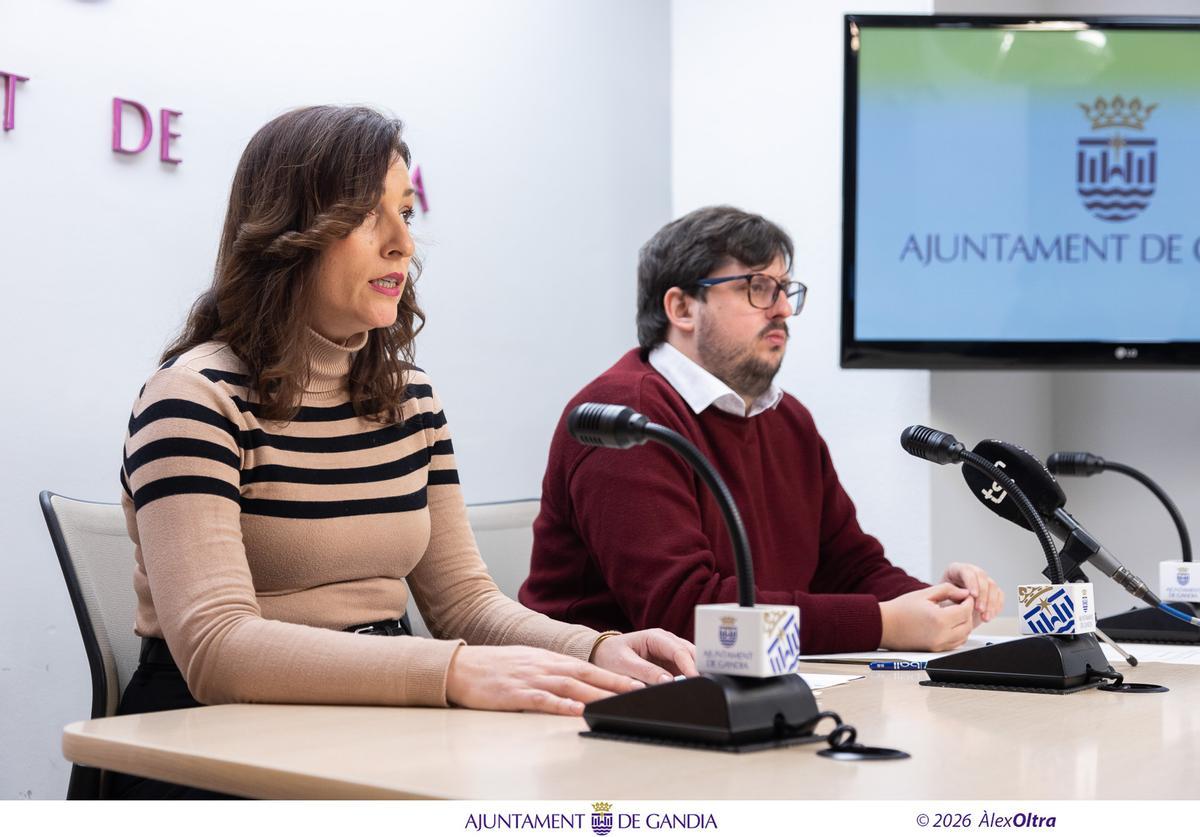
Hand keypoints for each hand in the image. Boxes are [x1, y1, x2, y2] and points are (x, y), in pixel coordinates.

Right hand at [445, 645, 646, 715]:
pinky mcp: (514, 694)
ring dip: (595, 695)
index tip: (637, 684)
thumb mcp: (528, 661)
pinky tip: (575, 711)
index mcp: (548, 659)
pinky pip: (541, 699)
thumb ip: (552, 669)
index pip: (588, 667)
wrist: (461, 667)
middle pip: (585, 675)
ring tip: (617, 703)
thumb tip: (577, 679)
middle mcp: (544, 666)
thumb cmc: (494, 667)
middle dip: (614, 684)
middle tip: (639, 693)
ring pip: (569, 687)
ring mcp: (530, 679)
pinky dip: (560, 705)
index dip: (614, 675)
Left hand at [589, 629, 698, 683]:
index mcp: (656, 637)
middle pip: (691, 653)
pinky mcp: (670, 664)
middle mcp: (667, 642)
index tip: (696, 679)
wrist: (603, 654)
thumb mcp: (624, 664)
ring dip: (697, 673)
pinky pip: (685, 670)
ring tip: (702, 688)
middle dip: (700, 668)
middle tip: (705, 686)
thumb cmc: (611, 656)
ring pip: (691, 661)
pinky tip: (694, 688)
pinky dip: (690, 678)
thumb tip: (668, 680)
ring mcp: (670, 653)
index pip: (678, 650)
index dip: (690, 665)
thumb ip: (645, 671)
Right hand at [879, 583, 975, 651]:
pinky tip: (950, 624)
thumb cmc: (901, 609)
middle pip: (968, 625)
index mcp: (940, 619)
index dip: (968, 601)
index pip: (966, 611)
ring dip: (965, 624)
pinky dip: (959, 634)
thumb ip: (948, 590)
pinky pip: (956, 643)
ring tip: (956, 613)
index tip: (965, 596)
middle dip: (968, 613)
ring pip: (965, 636)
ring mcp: (939, 645)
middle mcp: (942, 635)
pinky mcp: (936, 650)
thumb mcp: (924, 593)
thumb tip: (964, 592)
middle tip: (962, 603)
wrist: (885, 626)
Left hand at [941, 562, 1003, 625]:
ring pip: (992, 586)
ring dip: (990, 603)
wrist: (948, 613)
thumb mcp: (941, 597)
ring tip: (984, 617)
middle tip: (979, 609)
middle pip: (982, 577)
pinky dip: (996, 606)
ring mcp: (982, 581)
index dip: (971, 582)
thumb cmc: (941, 603)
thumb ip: (952, 593)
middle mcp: (971, 573)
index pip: (966, 571)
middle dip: (983, 594)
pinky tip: (989, 616)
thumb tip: (967, 595)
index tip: (973, 595)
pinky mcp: (991, 591)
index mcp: (955, 570)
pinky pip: (999, 595)